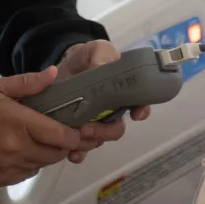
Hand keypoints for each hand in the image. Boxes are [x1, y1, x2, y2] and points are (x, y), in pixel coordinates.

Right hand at [0, 67, 80, 186]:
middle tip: (67, 132)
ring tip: (49, 140)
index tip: (80, 127)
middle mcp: (15, 148)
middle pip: (55, 153)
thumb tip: (54, 73)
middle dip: (65, 144)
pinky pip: (26, 174)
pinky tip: (29, 150)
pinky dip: (33, 163)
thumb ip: (28, 82)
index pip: (58, 135)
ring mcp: (7, 166)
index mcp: (18, 123)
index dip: (74, 134)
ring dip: (50, 154)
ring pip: (42, 164)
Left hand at [57, 40, 150, 163]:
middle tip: (88, 127)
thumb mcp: (96, 49)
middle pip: (116, 130)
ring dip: (89, 142)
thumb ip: (102, 54)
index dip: (142, 111)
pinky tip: (72, 154)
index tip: (137, 114)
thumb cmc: (86, 57)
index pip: (139, 104)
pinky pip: (81, 149)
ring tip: (75, 136)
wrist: (62, 67)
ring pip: (98, 141)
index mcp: (122, 92)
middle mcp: (110, 111)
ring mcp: (93, 123)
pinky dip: (78, 154)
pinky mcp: (75, 132)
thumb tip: (101, 65)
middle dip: (106, 132)